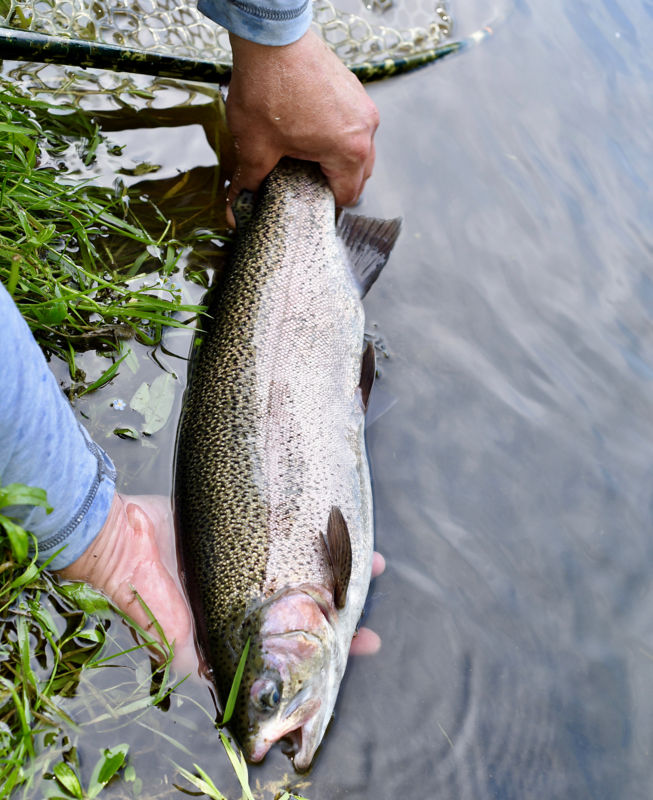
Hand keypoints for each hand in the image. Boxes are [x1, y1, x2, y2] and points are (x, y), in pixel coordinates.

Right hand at [57, 494, 383, 667]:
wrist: (120, 533)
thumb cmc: (143, 588)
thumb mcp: (173, 633)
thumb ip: (200, 660)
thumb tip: (235, 699)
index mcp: (236, 628)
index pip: (296, 644)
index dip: (332, 645)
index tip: (365, 641)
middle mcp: (248, 598)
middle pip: (308, 605)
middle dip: (346, 608)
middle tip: (377, 608)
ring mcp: (248, 563)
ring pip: (306, 567)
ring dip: (340, 566)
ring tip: (375, 561)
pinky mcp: (244, 529)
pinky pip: (290, 530)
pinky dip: (315, 531)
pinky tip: (338, 524)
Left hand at [225, 29, 378, 225]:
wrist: (272, 38)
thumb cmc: (268, 88)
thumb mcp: (255, 147)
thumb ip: (249, 183)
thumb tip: (236, 209)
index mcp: (350, 151)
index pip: (347, 195)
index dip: (323, 204)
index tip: (304, 201)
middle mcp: (365, 129)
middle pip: (358, 175)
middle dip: (333, 182)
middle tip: (304, 182)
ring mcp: (363, 106)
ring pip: (359, 149)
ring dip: (336, 159)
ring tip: (306, 155)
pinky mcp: (354, 89)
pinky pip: (353, 124)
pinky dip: (337, 134)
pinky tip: (310, 130)